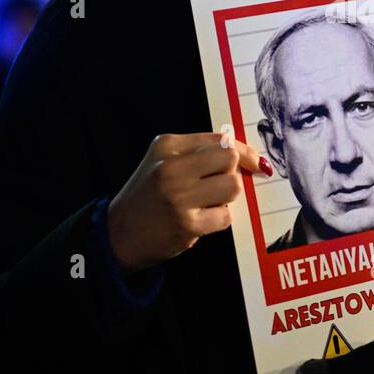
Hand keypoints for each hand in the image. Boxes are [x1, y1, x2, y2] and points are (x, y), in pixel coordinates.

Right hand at [106, 131, 270, 272]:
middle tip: (219, 184)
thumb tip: (249, 156)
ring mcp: (178, 196)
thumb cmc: (149, 196)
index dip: (244, 152)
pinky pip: (225, 216)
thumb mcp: (164, 162)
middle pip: (230, 159)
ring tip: (208, 202)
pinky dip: (219, 218)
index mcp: (167, 145)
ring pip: (233, 186)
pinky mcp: (186, 224)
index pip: (220, 140)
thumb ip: (200, 153)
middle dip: (234, 173)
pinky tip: (201, 219)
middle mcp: (171, 167)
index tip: (256, 163)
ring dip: (228, 197)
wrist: (118, 234)